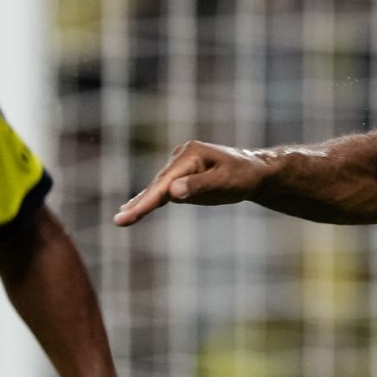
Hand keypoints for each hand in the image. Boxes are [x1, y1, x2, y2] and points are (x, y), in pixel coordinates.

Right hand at [115, 141, 266, 225]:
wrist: (257, 171)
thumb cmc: (244, 175)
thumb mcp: (225, 181)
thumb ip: (200, 185)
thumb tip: (173, 192)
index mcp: (190, 154)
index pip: (165, 182)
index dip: (147, 200)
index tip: (131, 213)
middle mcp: (181, 157)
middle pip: (157, 185)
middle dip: (139, 204)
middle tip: (119, 222)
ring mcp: (180, 166)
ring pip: (158, 188)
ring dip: (140, 203)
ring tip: (121, 219)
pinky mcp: (183, 177)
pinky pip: (164, 190)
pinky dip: (150, 200)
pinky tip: (133, 208)